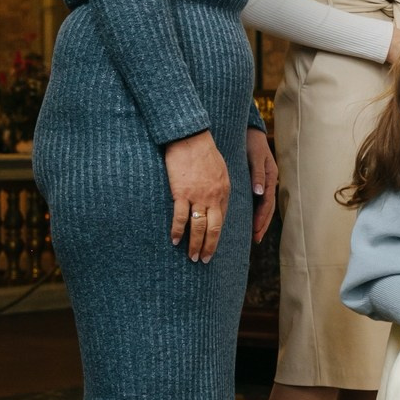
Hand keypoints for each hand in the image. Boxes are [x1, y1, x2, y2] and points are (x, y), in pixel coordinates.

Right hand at [164, 130, 229, 261]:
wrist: (190, 138)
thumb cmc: (204, 152)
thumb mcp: (220, 170)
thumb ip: (219, 188)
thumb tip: (216, 202)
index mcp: (224, 192)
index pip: (222, 221)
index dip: (217, 237)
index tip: (212, 247)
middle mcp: (214, 197)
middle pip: (213, 229)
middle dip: (209, 247)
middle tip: (203, 260)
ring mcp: (198, 196)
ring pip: (198, 227)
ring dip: (195, 244)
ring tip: (191, 257)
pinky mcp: (181, 193)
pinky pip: (180, 217)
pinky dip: (178, 231)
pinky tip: (175, 240)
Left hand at [246, 127, 277, 243]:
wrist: (250, 129)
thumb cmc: (252, 142)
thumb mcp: (255, 156)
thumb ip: (258, 175)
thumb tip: (260, 193)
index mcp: (271, 177)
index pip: (267, 203)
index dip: (261, 218)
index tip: (255, 231)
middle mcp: (270, 181)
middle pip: (268, 208)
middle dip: (262, 224)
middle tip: (255, 239)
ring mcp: (265, 181)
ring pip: (265, 205)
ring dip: (260, 220)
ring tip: (254, 234)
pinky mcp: (259, 180)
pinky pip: (260, 199)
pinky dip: (256, 210)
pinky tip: (251, 218)